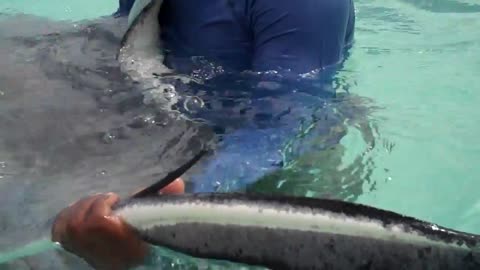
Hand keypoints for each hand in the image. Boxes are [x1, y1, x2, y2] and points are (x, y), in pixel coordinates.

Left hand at [51, 178, 184, 269]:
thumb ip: (164, 202)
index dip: (103, 206)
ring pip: (68, 224)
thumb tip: (177, 183)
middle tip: (108, 201)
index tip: (117, 199)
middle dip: (93, 203)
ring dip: (81, 208)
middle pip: (79, 221)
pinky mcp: (73, 250)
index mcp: (124, 245)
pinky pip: (59, 230)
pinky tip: (81, 215)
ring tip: (96, 206)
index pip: (98, 223)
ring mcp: (84, 253)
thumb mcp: (158, 222)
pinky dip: (66, 217)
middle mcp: (100, 251)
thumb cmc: (148, 242)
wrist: (129, 264)